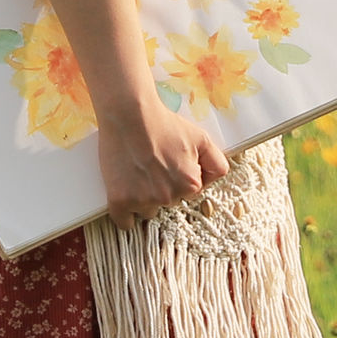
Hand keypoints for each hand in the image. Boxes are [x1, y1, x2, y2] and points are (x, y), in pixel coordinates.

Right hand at [98, 101, 229, 219]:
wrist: (129, 114)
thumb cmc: (163, 124)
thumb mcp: (201, 138)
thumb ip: (216, 163)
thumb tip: (213, 181)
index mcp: (190, 184)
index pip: (188, 194)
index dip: (178, 178)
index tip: (167, 165)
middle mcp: (169, 197)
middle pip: (167, 203)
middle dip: (161, 188)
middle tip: (150, 165)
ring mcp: (143, 201)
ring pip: (146, 211)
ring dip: (142, 199)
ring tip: (135, 172)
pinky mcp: (120, 201)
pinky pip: (124, 222)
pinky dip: (124, 214)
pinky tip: (124, 198)